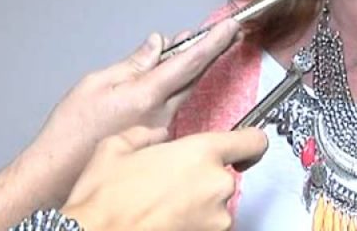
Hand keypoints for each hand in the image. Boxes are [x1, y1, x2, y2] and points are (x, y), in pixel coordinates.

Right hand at [24, 19, 241, 204]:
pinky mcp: (159, 143)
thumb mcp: (97, 84)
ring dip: (190, 69)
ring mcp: (163, 132)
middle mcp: (162, 115)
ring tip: (190, 46)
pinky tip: (169, 80)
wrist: (59, 174)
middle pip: (195, 77)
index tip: (230, 27)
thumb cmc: (71, 130)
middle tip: (227, 33)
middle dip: (212, 53)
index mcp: (147, 96)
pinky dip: (175, 89)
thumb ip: (133, 63)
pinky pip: (173, 108)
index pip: (190, 63)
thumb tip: (157, 44)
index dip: (213, 42)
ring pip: (184, 92)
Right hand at [61, 126, 267, 230]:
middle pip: (225, 175)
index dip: (248, 141)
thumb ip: (146, 134)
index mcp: (201, 154)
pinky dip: (191, 223)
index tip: (243, 146)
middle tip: (169, 184)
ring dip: (197, 204)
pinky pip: (206, 225)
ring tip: (161, 206)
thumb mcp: (115, 147)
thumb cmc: (104, 200)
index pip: (252, 141)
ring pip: (215, 204)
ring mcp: (215, 219)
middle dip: (203, 178)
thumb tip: (157, 137)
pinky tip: (162, 220)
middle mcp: (216, 185)